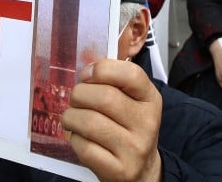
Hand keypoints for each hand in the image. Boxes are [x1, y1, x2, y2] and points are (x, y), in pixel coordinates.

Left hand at [61, 59, 161, 181]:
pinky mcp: (118, 170)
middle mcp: (147, 123)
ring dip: (71, 117)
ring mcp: (134, 148)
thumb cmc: (129, 129)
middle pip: (104, 97)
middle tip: (76, 98)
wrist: (141, 172)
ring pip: (89, 122)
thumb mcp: (131, 101)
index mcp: (150, 99)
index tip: (88, 74)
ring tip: (72, 118)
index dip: (102, 69)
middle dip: (79, 94)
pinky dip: (74, 139)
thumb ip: (115, 79)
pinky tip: (79, 137)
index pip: (130, 74)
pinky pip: (84, 146)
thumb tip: (97, 52)